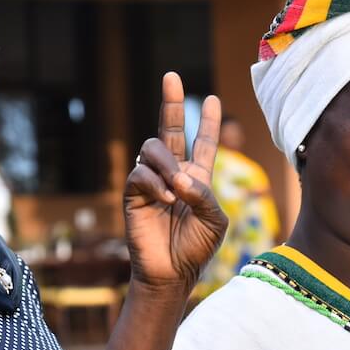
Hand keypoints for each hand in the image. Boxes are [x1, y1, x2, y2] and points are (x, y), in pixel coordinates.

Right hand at [124, 72, 226, 290]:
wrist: (171, 273)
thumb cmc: (197, 249)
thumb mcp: (215, 219)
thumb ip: (204, 192)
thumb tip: (179, 176)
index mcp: (197, 178)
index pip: (203, 143)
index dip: (209, 122)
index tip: (213, 99)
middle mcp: (173, 173)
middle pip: (171, 129)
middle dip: (171, 102)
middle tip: (171, 76)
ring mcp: (152, 181)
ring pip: (153, 147)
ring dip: (166, 164)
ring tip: (175, 190)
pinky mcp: (134, 193)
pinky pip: (141, 172)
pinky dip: (155, 183)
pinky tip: (165, 200)